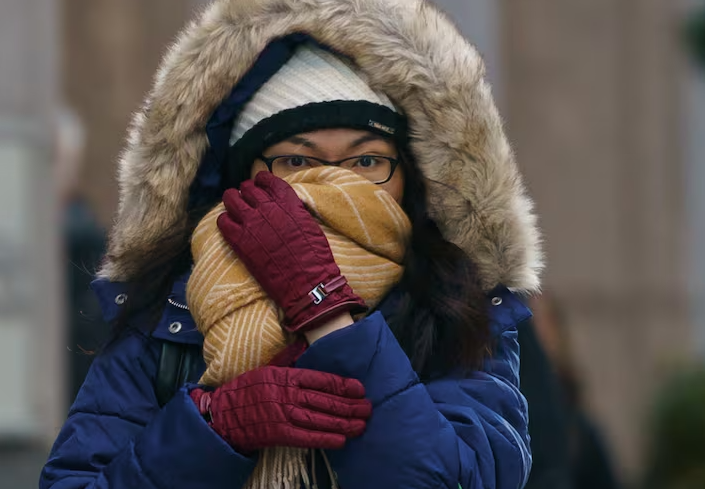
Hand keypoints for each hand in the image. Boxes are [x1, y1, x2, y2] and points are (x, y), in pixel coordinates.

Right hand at [190, 366, 371, 452]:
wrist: (222, 414)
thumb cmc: (247, 391)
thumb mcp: (268, 370)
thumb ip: (290, 366)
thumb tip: (311, 356)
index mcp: (285, 375)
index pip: (320, 379)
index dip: (342, 385)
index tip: (359, 389)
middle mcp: (285, 393)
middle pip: (324, 400)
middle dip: (349, 405)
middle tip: (368, 408)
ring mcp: (281, 414)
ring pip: (319, 418)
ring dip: (342, 422)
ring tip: (360, 425)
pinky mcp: (277, 434)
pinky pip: (305, 437)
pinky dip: (324, 438)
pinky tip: (341, 439)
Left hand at [218, 171, 365, 332]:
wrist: (307, 282)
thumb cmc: (314, 258)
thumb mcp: (310, 225)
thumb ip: (293, 211)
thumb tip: (283, 207)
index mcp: (288, 203)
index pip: (269, 181)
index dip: (261, 180)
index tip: (259, 183)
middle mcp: (268, 208)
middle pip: (248, 188)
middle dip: (246, 191)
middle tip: (246, 197)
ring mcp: (252, 223)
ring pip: (231, 199)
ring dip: (232, 200)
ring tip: (233, 205)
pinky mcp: (239, 240)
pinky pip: (223, 221)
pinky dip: (225, 219)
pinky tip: (229, 224)